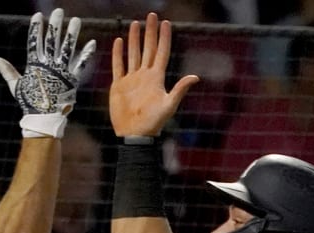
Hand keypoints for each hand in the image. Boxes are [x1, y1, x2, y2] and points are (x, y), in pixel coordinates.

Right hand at [0, 9, 95, 136]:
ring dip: (72, 34)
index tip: (38, 16)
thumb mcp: (15, 84)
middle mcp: (49, 65)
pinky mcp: (73, 79)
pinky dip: (86, 54)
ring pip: (67, 48)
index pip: (34, 42)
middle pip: (52, 41)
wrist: (44, 118)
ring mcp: (62, 71)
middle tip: (59, 11)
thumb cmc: (29, 101)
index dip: (35, 28)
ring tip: (77, 20)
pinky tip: (92, 42)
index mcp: (35, 65)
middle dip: (55, 25)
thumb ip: (6, 70)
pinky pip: (81, 64)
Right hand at [109, 12, 198, 137]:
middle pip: (148, 48)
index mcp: (157, 78)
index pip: (162, 52)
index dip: (164, 38)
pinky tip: (118, 42)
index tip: (166, 23)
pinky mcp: (119, 85)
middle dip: (150, 32)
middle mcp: (145, 75)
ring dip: (134, 39)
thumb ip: (180, 89)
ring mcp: (132, 79)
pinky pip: (118, 65)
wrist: (135, 134)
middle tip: (151, 16)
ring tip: (134, 24)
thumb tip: (195, 77)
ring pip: (133, 53)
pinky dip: (118, 54)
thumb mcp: (169, 105)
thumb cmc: (153, 122)